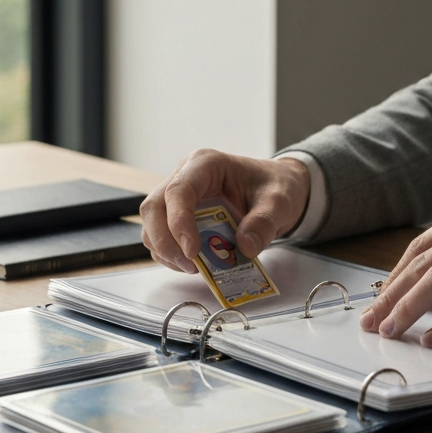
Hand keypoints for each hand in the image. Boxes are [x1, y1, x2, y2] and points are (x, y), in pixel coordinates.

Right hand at [140, 150, 310, 272]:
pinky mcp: (179, 215)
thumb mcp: (279, 202)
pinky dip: (171, 255)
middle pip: (154, 207)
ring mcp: (178, 196)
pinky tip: (193, 264)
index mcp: (206, 164)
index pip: (178, 191)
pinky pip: (162, 237)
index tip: (192, 251)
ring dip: (165, 250)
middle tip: (189, 265)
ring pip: (152, 224)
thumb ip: (264, 222)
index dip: (178, 222)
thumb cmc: (274, 186)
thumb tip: (245, 247)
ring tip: (194, 268)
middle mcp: (185, 176)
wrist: (276, 190)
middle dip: (165, 241)